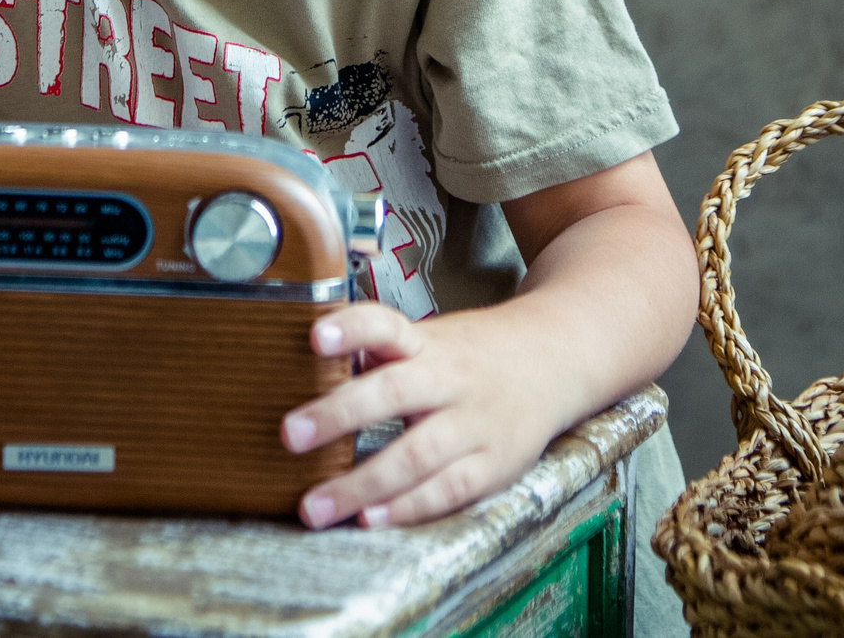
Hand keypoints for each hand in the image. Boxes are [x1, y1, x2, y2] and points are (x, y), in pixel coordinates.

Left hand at [280, 302, 570, 528]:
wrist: (554, 360)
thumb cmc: (472, 355)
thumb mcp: (429, 340)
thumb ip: (378, 354)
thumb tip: (311, 363)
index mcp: (428, 343)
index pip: (387, 325)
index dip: (351, 328)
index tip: (314, 336)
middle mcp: (450, 379)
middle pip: (395, 392)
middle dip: (340, 415)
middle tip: (289, 434)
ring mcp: (475, 423)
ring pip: (418, 453)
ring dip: (364, 483)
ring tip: (317, 505)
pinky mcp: (495, 464)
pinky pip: (449, 489)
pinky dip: (409, 507)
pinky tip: (372, 519)